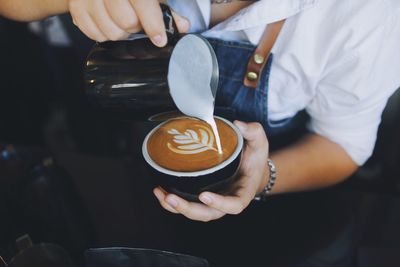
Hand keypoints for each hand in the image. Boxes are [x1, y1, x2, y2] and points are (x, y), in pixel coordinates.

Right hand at [68, 0, 189, 44]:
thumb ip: (169, 8)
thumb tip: (182, 25)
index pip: (141, 2)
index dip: (153, 24)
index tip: (160, 39)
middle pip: (125, 21)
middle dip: (136, 28)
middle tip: (138, 23)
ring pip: (109, 31)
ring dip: (121, 33)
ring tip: (124, 22)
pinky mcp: (76, 7)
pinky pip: (93, 33)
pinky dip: (104, 34)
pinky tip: (109, 23)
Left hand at [153, 121, 269, 221]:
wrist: (251, 170)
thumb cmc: (255, 158)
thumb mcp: (259, 143)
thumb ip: (254, 132)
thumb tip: (239, 125)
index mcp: (243, 191)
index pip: (235, 204)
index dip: (220, 204)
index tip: (204, 195)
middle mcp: (227, 200)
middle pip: (208, 214)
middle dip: (188, 209)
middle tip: (171, 198)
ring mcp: (214, 201)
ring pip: (195, 212)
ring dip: (176, 207)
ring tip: (161, 194)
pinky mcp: (202, 197)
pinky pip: (188, 204)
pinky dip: (172, 203)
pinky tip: (160, 192)